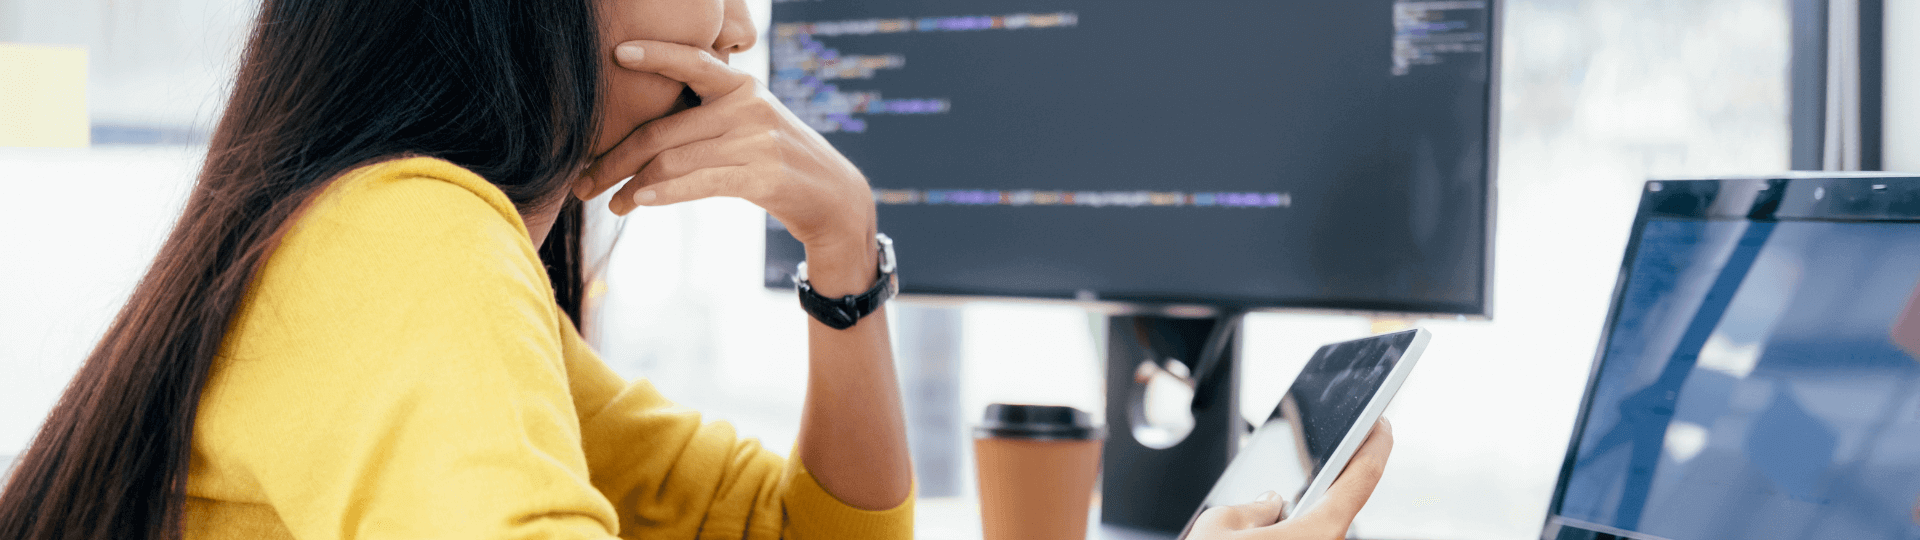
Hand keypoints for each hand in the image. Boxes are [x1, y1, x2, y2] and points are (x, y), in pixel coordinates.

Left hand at [574, 40, 876, 252]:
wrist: (833, 198)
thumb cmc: (777, 161)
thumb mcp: (749, 124)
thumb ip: (707, 116)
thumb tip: (643, 134)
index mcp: (742, 86)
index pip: (692, 61)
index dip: (654, 54)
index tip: (615, 53)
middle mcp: (748, 105)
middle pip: (664, 129)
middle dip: (615, 157)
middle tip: (584, 179)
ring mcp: (756, 140)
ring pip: (674, 159)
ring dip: (631, 184)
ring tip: (608, 203)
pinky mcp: (761, 175)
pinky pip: (698, 181)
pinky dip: (662, 192)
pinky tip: (637, 201)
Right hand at [1186, 418, 1392, 539]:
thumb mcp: (1220, 525)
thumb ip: (1251, 505)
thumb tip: (1269, 505)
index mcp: (1319, 531)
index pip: (1362, 477)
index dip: (1375, 444)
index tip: (1382, 423)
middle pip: (1336, 507)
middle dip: (1321, 484)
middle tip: (1315, 457)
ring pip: (1315, 532)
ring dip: (1300, 517)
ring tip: (1278, 498)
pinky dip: (1290, 536)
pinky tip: (1267, 531)